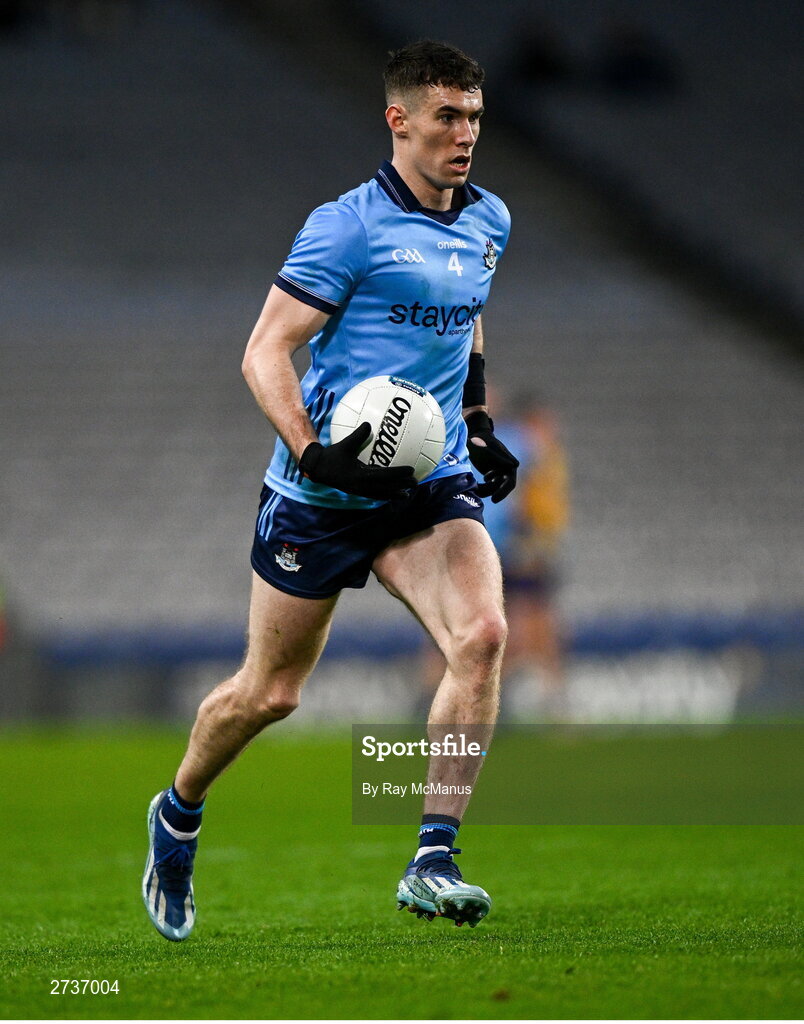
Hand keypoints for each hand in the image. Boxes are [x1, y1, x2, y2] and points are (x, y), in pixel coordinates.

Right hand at [299, 422, 416, 500]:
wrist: (317, 469)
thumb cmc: (331, 456)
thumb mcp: (345, 444)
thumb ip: (358, 435)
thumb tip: (369, 423)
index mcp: (360, 476)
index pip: (385, 475)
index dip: (399, 473)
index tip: (411, 470)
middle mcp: (361, 486)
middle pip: (387, 489)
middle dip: (402, 486)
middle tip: (416, 483)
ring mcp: (359, 491)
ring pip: (381, 495)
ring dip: (394, 495)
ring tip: (406, 495)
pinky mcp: (356, 492)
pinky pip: (374, 495)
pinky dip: (384, 494)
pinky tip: (390, 493)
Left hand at [464, 410, 518, 502]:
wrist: (475, 438)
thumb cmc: (483, 441)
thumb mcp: (491, 447)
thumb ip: (502, 456)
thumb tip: (516, 466)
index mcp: (510, 463)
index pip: (510, 482)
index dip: (503, 491)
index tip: (494, 499)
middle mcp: (507, 469)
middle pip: (506, 487)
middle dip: (499, 494)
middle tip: (492, 501)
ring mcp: (500, 473)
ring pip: (497, 488)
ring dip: (489, 490)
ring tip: (477, 488)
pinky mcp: (492, 475)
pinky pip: (490, 486)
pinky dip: (484, 487)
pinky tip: (477, 484)